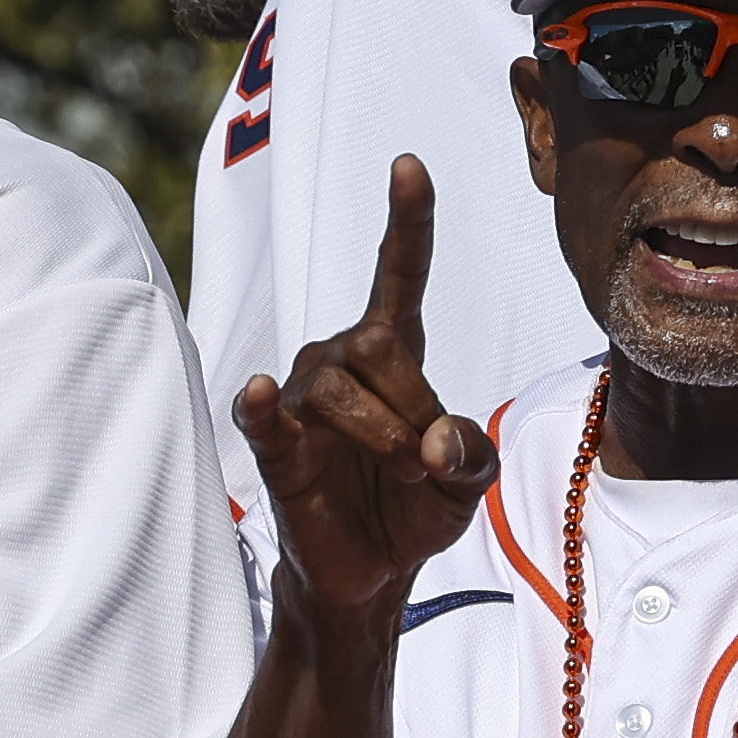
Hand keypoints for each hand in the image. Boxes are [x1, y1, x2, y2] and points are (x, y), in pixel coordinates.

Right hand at [235, 156, 499, 618]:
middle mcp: (340, 357)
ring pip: (343, 388)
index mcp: (394, 351)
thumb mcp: (470, 484)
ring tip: (399, 476)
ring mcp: (302, 395)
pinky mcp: (274, 443)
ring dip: (386, 440)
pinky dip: (267, 404)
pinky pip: (265, 414)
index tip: (409, 166)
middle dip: (416, 407)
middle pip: (378, 345)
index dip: (407, 222)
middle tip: (425, 461)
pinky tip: (267, 391)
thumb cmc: (419, 508)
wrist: (375, 571)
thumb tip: (436, 443)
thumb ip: (472, 458)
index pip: (399, 274)